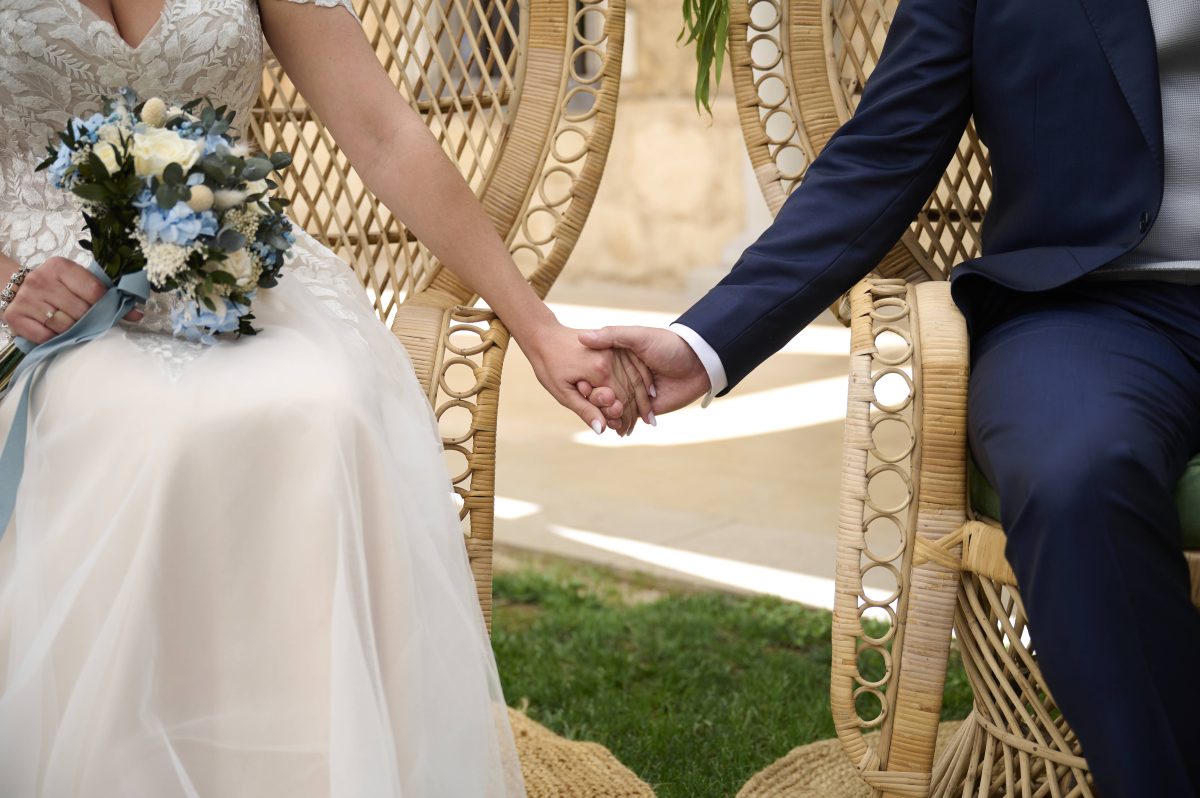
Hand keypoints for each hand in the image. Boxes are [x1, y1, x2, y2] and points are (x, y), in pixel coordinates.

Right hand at [2, 257, 141, 343]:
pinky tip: (56, 331)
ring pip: (65, 326)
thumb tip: (137, 314)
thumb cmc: (55, 285)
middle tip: (90, 320)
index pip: (95, 292)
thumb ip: (105, 294)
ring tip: (73, 324)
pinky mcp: (15, 316)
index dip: (107, 306)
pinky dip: (55, 338)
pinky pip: (46, 337)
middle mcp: (41, 280)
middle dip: (91, 320)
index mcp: (60, 267)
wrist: (15, 286)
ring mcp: (27, 299)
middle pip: (82, 311)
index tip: (111, 312)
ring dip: (74, 330)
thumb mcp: (77, 281)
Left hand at [522, 321, 653, 434]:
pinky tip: (646, 393)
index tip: (624, 433)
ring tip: (643, 416)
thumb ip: (585, 410)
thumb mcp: (563, 393)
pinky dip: (641, 380)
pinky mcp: (614, 345)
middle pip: (631, 390)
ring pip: (636, 378)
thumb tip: (602, 430)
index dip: (624, 419)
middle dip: (634, 412)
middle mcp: (612, 358)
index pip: (621, 401)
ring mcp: (614, 349)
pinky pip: (633, 365)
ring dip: (642, 397)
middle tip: (634, 429)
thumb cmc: (549, 366)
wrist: (544, 336)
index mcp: (599, 371)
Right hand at [579, 326, 710, 415]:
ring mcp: (634, 392)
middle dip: (595, 400)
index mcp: (619, 356)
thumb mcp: (638, 336)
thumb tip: (582, 337)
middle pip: (602, 390)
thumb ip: (612, 336)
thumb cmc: (668, 345)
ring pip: (614, 406)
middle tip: (591, 404)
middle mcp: (624, 374)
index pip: (595, 369)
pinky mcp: (645, 408)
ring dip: (607, 414)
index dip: (586, 378)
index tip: (578, 385)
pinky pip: (629, 417)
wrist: (699, 364)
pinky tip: (614, 428)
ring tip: (602, 418)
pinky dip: (621, 423)